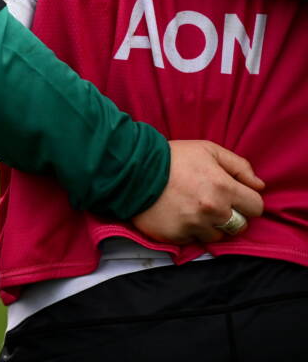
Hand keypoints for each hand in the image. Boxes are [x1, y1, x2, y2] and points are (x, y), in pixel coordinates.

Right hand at [131, 140, 264, 244]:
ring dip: (210, 225)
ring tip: (193, 210)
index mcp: (224, 188)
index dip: (247, 201)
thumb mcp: (208, 149)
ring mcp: (194, 226)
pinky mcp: (176, 236)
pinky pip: (193, 240)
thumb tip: (259, 185)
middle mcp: (213, 211)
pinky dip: (188, 230)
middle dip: (231, 216)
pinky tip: (178, 215)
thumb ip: (239, 165)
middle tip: (213, 204)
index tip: (235, 197)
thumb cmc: (173, 157)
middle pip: (240, 226)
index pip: (256, 207)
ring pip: (217, 236)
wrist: (132, 169)